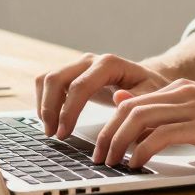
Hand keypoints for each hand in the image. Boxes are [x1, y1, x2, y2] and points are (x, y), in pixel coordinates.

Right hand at [34, 52, 170, 138]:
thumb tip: (118, 99)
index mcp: (109, 64)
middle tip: (53, 135)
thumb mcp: (151, 95)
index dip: (68, 111)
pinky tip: (51, 120)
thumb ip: (137, 98)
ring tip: (50, 130)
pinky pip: (47, 83)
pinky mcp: (72, 74)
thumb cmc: (149, 89)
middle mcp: (90, 60)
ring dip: (43, 105)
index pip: (80, 85)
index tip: (64, 134)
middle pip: (56, 78)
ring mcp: (78, 65)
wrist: (146, 79)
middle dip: (50, 108)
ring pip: (47, 79)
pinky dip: (44, 101)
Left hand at [90, 79, 194, 168]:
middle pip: (128, 108)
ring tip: (112, 163)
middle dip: (107, 134)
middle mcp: (183, 93)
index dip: (111, 124)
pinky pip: (161, 136)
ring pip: (139, 119)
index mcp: (182, 89)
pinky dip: (143, 151)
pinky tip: (137, 164)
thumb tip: (131, 108)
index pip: (132, 102)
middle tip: (98, 157)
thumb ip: (171, 112)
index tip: (102, 145)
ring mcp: (193, 107)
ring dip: (119, 143)